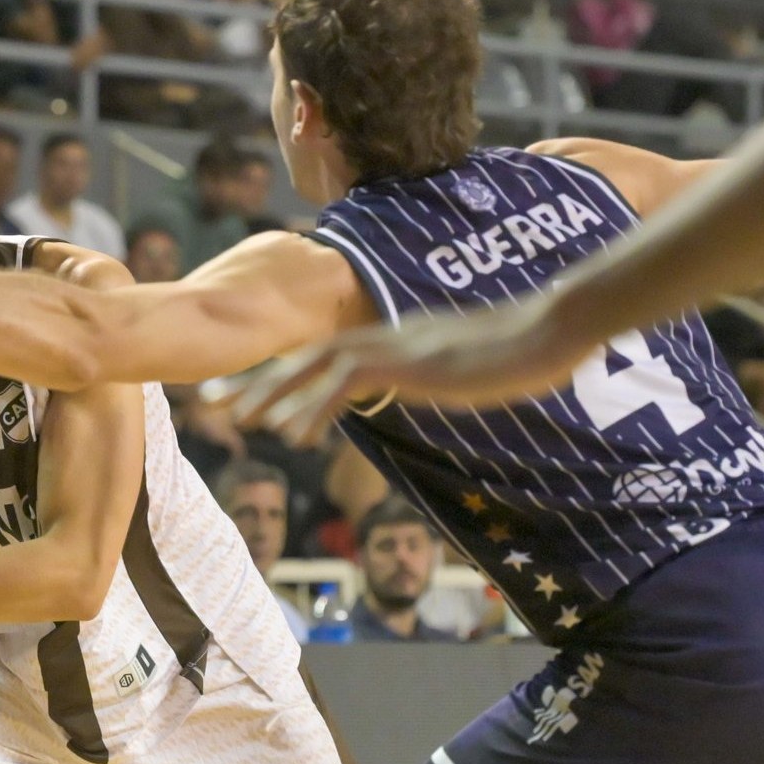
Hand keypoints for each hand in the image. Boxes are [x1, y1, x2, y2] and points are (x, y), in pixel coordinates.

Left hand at [216, 298, 585, 445]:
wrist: (552, 326)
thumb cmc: (519, 349)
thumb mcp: (461, 368)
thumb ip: (431, 374)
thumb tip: (421, 385)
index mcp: (390, 338)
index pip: (321, 351)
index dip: (279, 371)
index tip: (245, 391)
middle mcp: (382, 336)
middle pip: (301, 355)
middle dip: (253, 379)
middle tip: (210, 401)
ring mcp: (393, 347)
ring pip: (312, 367)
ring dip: (271, 394)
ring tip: (235, 419)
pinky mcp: (408, 364)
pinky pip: (347, 385)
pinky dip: (314, 408)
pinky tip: (291, 436)